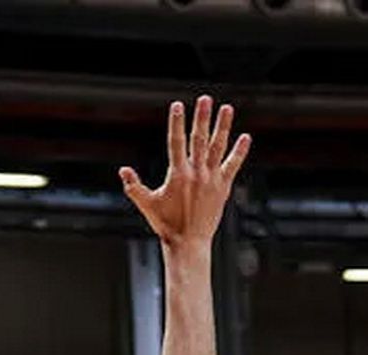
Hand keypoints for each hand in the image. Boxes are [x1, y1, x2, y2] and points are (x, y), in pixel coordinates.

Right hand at [119, 96, 251, 249]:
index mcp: (177, 174)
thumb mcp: (146, 204)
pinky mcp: (223, 187)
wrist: (188, 242)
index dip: (176, 122)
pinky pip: (232, 165)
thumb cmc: (165, 224)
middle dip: (201, 117)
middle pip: (199, 139)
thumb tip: (122, 171)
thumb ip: (134, 186)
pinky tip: (245, 137)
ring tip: (227, 108)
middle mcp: (196, 172)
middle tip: (205, 98)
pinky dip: (239, 151)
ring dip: (222, 126)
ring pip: (218, 147)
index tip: (178, 105)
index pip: (176, 141)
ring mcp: (211, 178)